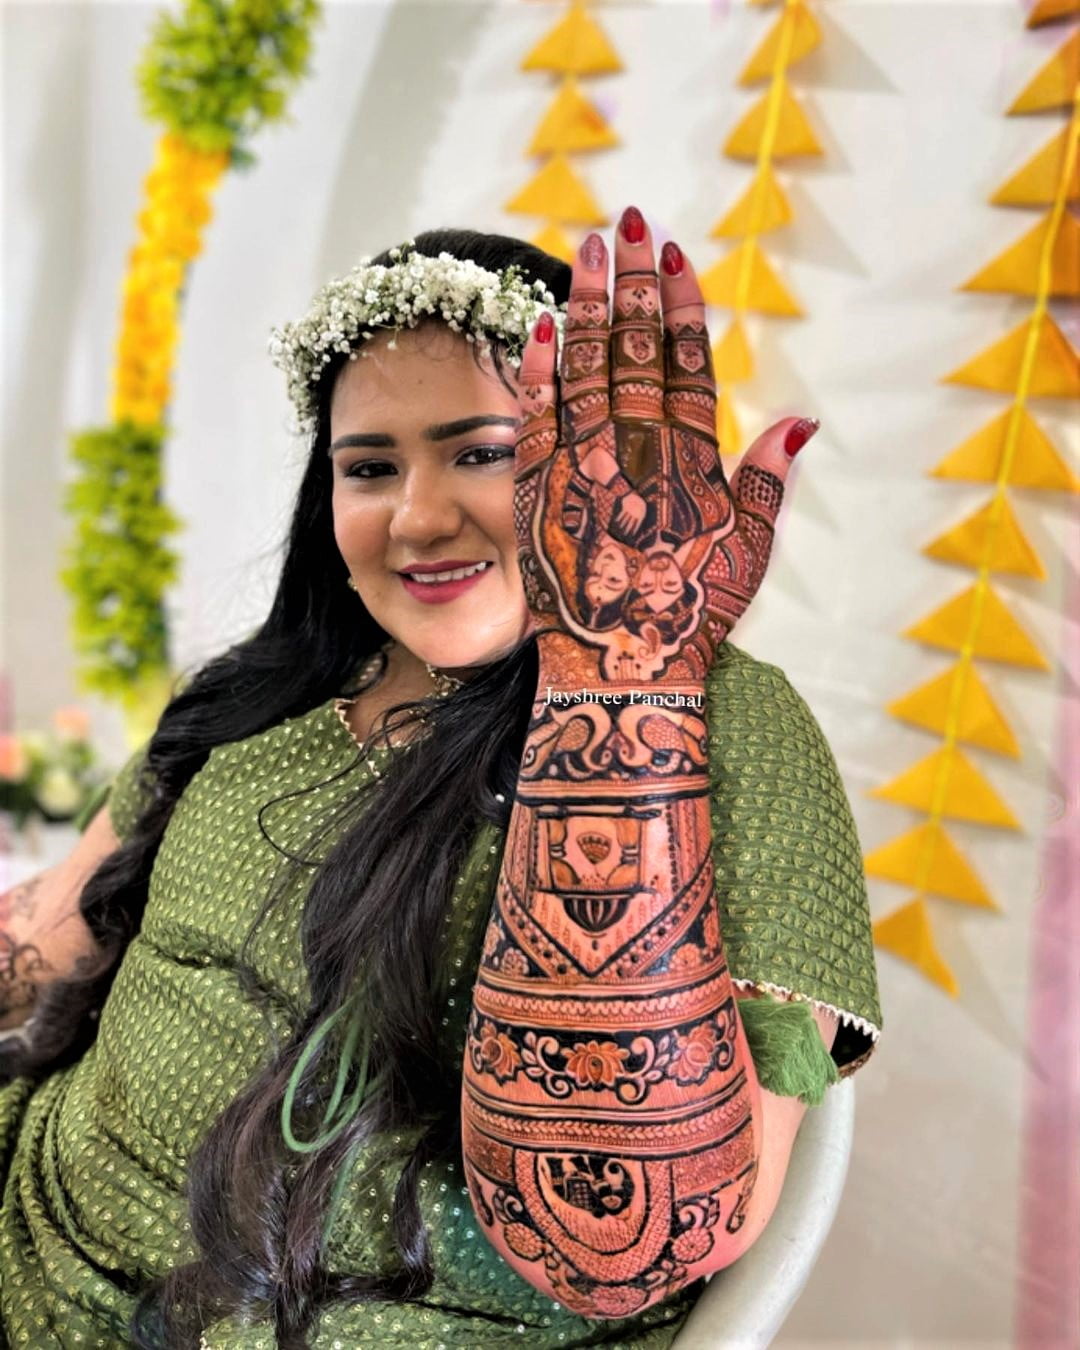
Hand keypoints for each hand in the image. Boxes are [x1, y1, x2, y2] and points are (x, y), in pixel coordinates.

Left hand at [514, 205, 816, 683]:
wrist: (622, 670)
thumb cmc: (694, 615)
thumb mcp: (749, 553)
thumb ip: (769, 480)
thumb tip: (801, 417)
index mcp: (692, 464)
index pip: (686, 365)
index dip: (680, 305)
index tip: (673, 253)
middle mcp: (637, 457)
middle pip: (635, 353)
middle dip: (631, 283)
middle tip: (624, 220)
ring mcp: (583, 472)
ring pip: (585, 372)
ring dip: (589, 307)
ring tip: (587, 248)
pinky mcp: (536, 495)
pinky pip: (534, 421)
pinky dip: (537, 373)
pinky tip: (540, 325)